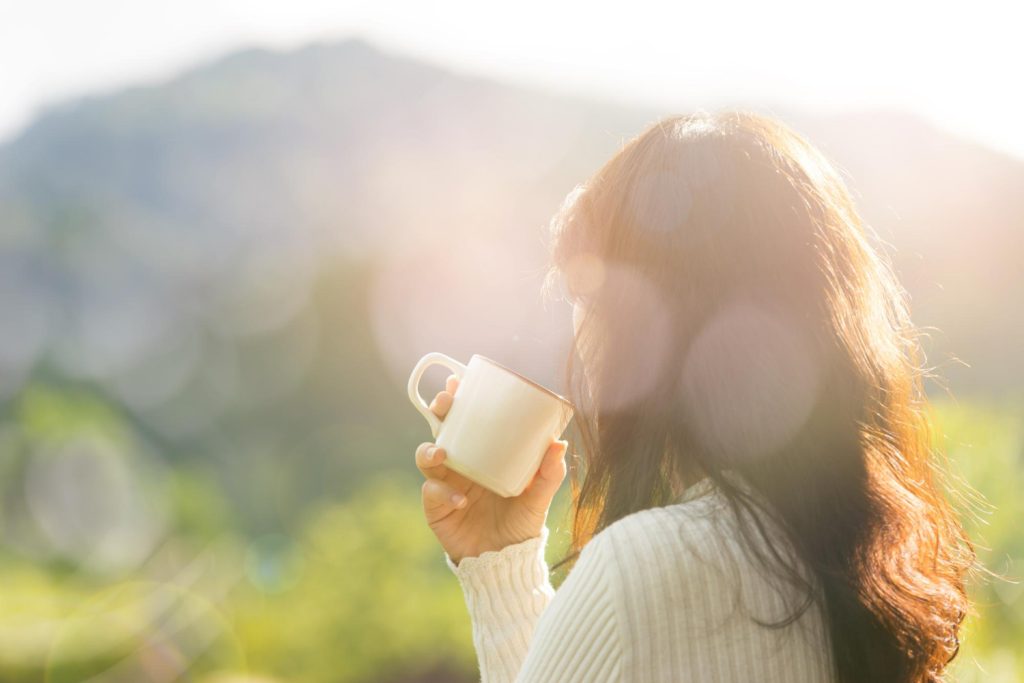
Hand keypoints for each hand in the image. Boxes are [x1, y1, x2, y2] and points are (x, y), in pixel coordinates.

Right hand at [415, 373, 568, 565]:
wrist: (506, 561)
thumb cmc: (522, 523)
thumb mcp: (539, 497)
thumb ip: (550, 474)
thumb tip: (559, 443)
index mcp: (481, 454)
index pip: (467, 421)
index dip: (458, 400)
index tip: (458, 382)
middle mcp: (460, 465)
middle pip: (441, 430)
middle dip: (438, 413)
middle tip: (444, 405)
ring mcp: (445, 485)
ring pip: (427, 457)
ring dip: (430, 451)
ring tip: (442, 454)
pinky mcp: (436, 509)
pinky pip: (432, 493)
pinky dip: (443, 493)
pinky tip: (460, 500)